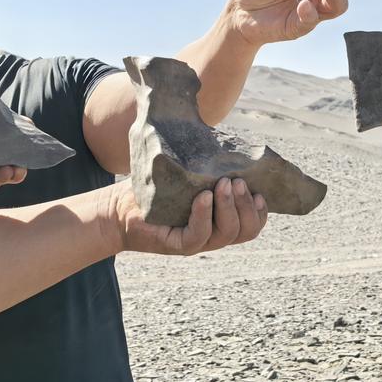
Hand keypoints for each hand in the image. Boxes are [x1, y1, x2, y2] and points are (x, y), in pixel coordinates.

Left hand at [108, 178, 268, 255]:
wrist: (119, 208)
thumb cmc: (156, 189)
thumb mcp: (188, 175)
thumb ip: (208, 166)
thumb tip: (226, 136)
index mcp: (221, 222)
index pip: (253, 225)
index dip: (262, 211)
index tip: (259, 190)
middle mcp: (213, 235)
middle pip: (246, 230)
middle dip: (247, 204)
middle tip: (237, 181)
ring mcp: (197, 242)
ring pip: (227, 233)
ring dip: (230, 206)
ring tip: (224, 184)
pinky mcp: (178, 245)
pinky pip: (199, 234)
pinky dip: (204, 214)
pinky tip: (203, 197)